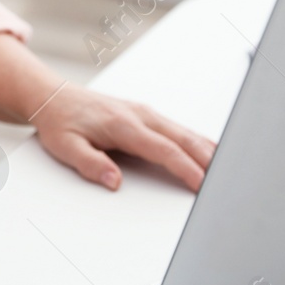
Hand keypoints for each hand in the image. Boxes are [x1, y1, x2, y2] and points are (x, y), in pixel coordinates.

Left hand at [31, 84, 213, 191]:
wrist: (54, 98)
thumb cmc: (60, 123)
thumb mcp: (64, 147)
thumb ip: (89, 164)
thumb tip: (113, 181)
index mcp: (123, 125)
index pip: (164, 149)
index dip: (186, 168)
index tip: (202, 185)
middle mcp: (140, 116)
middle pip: (184, 139)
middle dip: (209, 160)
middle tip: (228, 182)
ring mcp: (146, 114)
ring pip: (185, 132)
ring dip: (208, 150)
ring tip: (231, 170)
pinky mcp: (147, 116)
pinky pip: (179, 129)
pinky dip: (199, 141)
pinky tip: (213, 152)